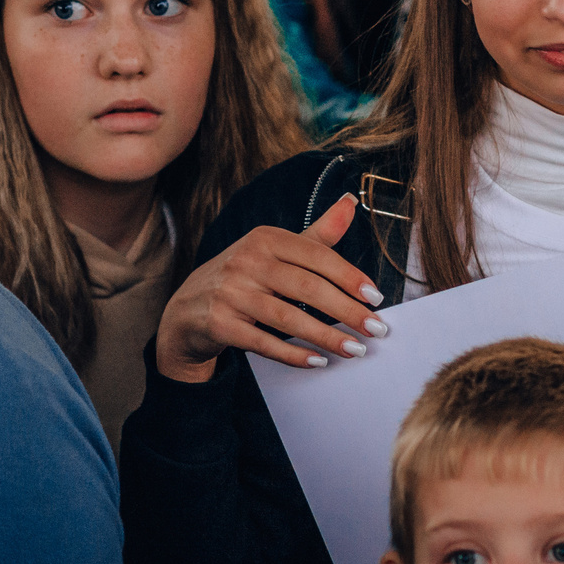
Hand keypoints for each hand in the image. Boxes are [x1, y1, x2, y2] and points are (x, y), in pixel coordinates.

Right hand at [152, 194, 388, 380]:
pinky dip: (293, 354)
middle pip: (307, 288)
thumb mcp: (277, 250)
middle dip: (347, 311)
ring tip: (355, 350)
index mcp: (266, 238)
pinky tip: (318, 362)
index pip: (318, 256)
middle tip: (376, 329)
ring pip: (287, 318)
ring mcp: (230, 293)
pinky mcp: (219, 323)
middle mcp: (247, 261)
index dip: (350, 277)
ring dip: (326, 337)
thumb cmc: (244, 277)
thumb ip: (317, 233)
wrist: (187, 309)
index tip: (376, 298)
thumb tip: (351, 201)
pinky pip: (262, 342)